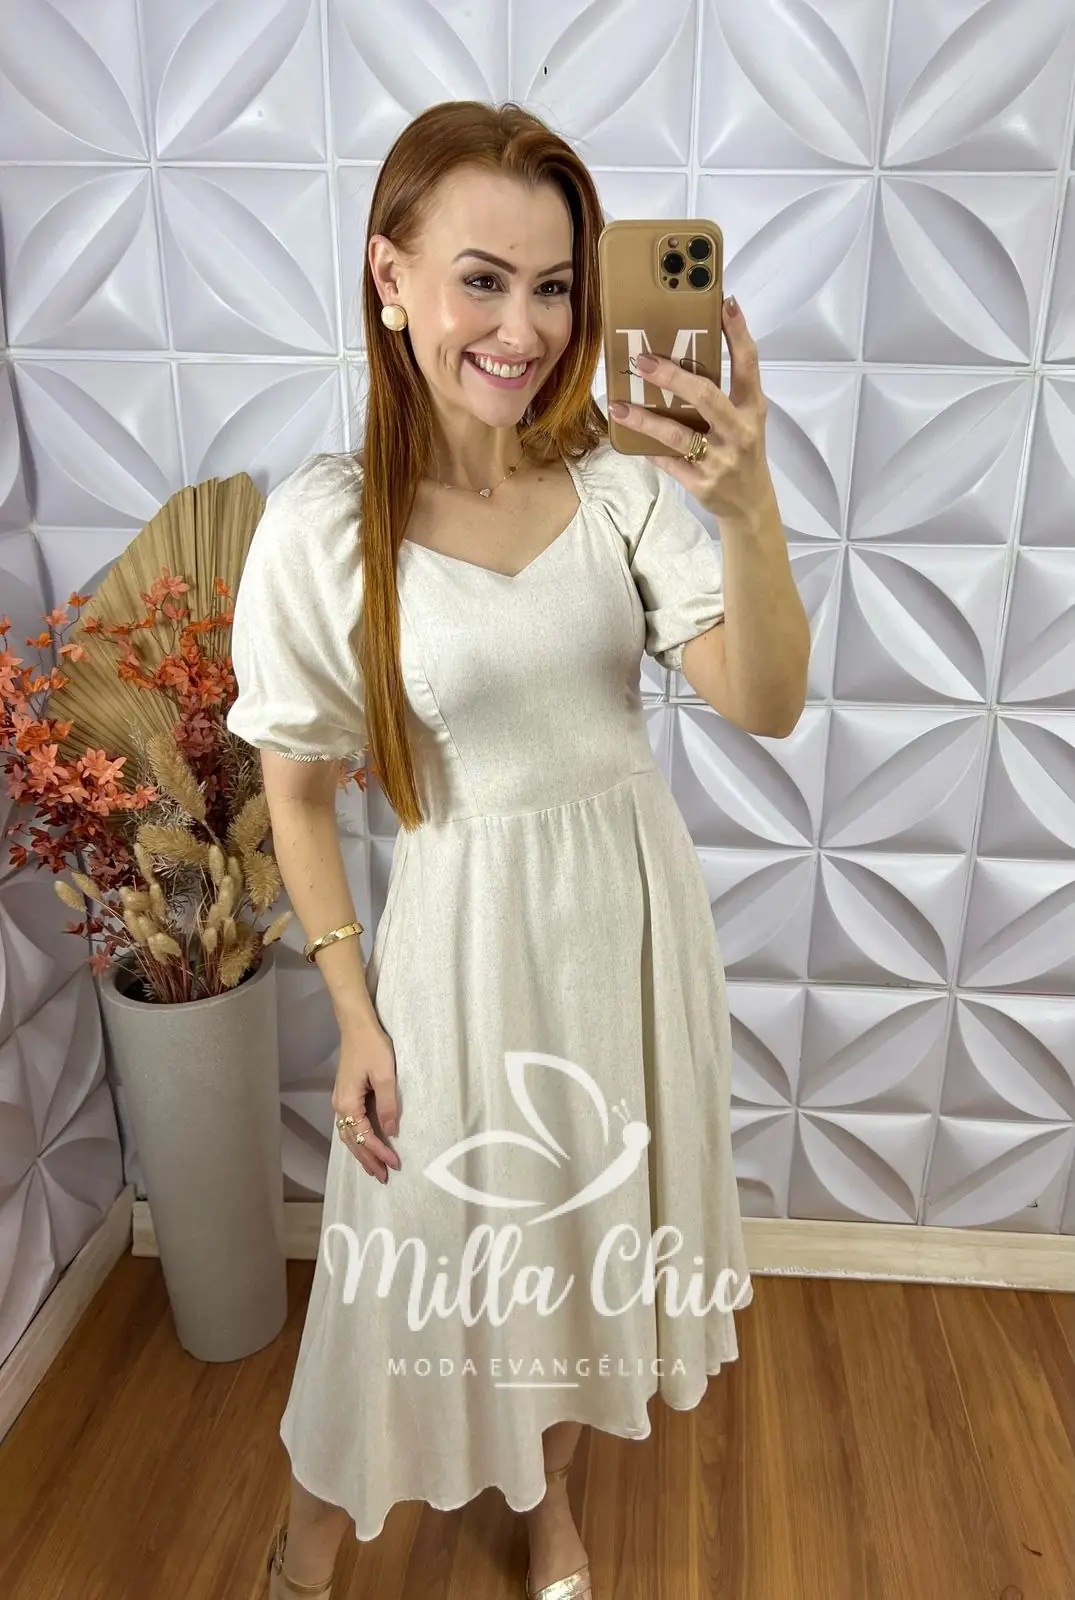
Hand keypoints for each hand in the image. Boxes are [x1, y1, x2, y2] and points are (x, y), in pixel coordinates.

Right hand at [333, 1020, 401, 1183]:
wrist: (356, 1025)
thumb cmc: (372, 1047)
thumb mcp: (385, 1075)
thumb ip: (388, 1105)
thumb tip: (391, 1131)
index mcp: (348, 1103)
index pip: (364, 1136)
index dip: (379, 1152)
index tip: (395, 1164)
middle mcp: (340, 1106)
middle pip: (352, 1141)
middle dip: (367, 1160)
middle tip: (383, 1177)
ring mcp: (340, 1100)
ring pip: (349, 1134)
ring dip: (362, 1152)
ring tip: (374, 1168)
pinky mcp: (345, 1094)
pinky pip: (350, 1124)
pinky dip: (358, 1138)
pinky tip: (366, 1143)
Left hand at [607, 297, 775, 524]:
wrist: (751, 503)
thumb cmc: (742, 451)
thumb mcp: (745, 420)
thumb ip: (723, 393)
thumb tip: (683, 358)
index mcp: (753, 409)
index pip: (749, 364)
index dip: (738, 333)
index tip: (724, 304)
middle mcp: (739, 432)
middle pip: (706, 397)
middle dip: (673, 377)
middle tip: (642, 361)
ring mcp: (721, 460)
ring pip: (678, 435)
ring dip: (645, 419)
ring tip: (619, 406)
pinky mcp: (702, 483)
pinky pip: (668, 462)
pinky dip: (648, 448)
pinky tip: (628, 436)